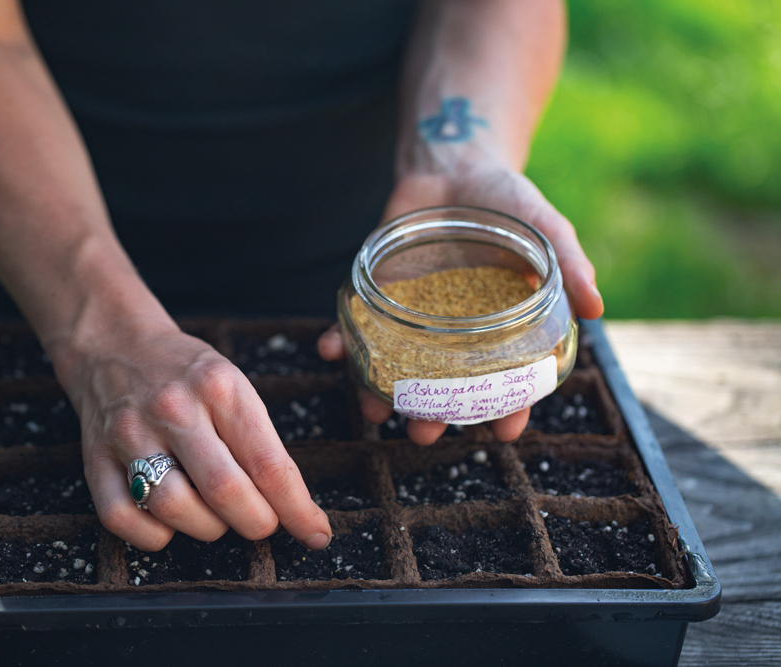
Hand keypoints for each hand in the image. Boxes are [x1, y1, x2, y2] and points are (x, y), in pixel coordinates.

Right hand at [66, 321, 331, 550]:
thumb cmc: (184, 371)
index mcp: (219, 386)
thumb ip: (258, 440)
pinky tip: (169, 520)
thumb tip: (289, 506)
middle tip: (262, 523)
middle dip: (256, 523)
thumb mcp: (232, 384)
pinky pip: (123, 519)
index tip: (315, 533)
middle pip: (225, 491)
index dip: (297, 509)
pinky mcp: (95, 457)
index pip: (268, 463)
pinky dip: (153, 535)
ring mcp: (130, 434)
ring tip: (215, 516)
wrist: (113, 342)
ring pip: (175, 510)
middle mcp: (173, 409)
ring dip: (208, 529)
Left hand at [318, 160, 603, 444]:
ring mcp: (412, 315)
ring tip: (374, 411)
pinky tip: (329, 349)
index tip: (504, 432)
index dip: (507, 409)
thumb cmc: (507, 201)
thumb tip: (597, 309)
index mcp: (497, 329)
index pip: (506, 382)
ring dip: (380, 394)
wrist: (455, 163)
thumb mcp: (545, 228)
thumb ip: (569, 265)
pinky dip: (339, 339)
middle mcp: (452, 332)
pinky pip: (355, 324)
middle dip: (433, 415)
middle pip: (442, 387)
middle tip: (426, 432)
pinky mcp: (378, 292)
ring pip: (395, 367)